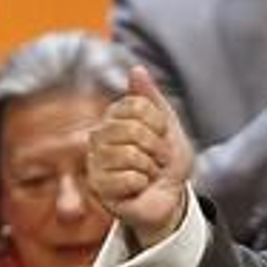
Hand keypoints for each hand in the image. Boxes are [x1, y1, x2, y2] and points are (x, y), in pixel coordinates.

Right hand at [88, 66, 194, 248]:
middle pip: (134, 130)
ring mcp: (95, 161)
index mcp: (114, 117)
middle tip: (158, 160)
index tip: (162, 136)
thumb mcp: (168, 128)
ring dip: (151, 169)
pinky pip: (129, 179)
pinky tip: (138, 188)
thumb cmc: (167, 163)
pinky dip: (142, 185)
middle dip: (158, 148)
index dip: (160, 124)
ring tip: (149, 175)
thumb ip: (152, 99)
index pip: (138, 106)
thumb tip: (136, 69)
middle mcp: (99, 136)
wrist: (170, 198)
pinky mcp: (98, 186)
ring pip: (131, 155)